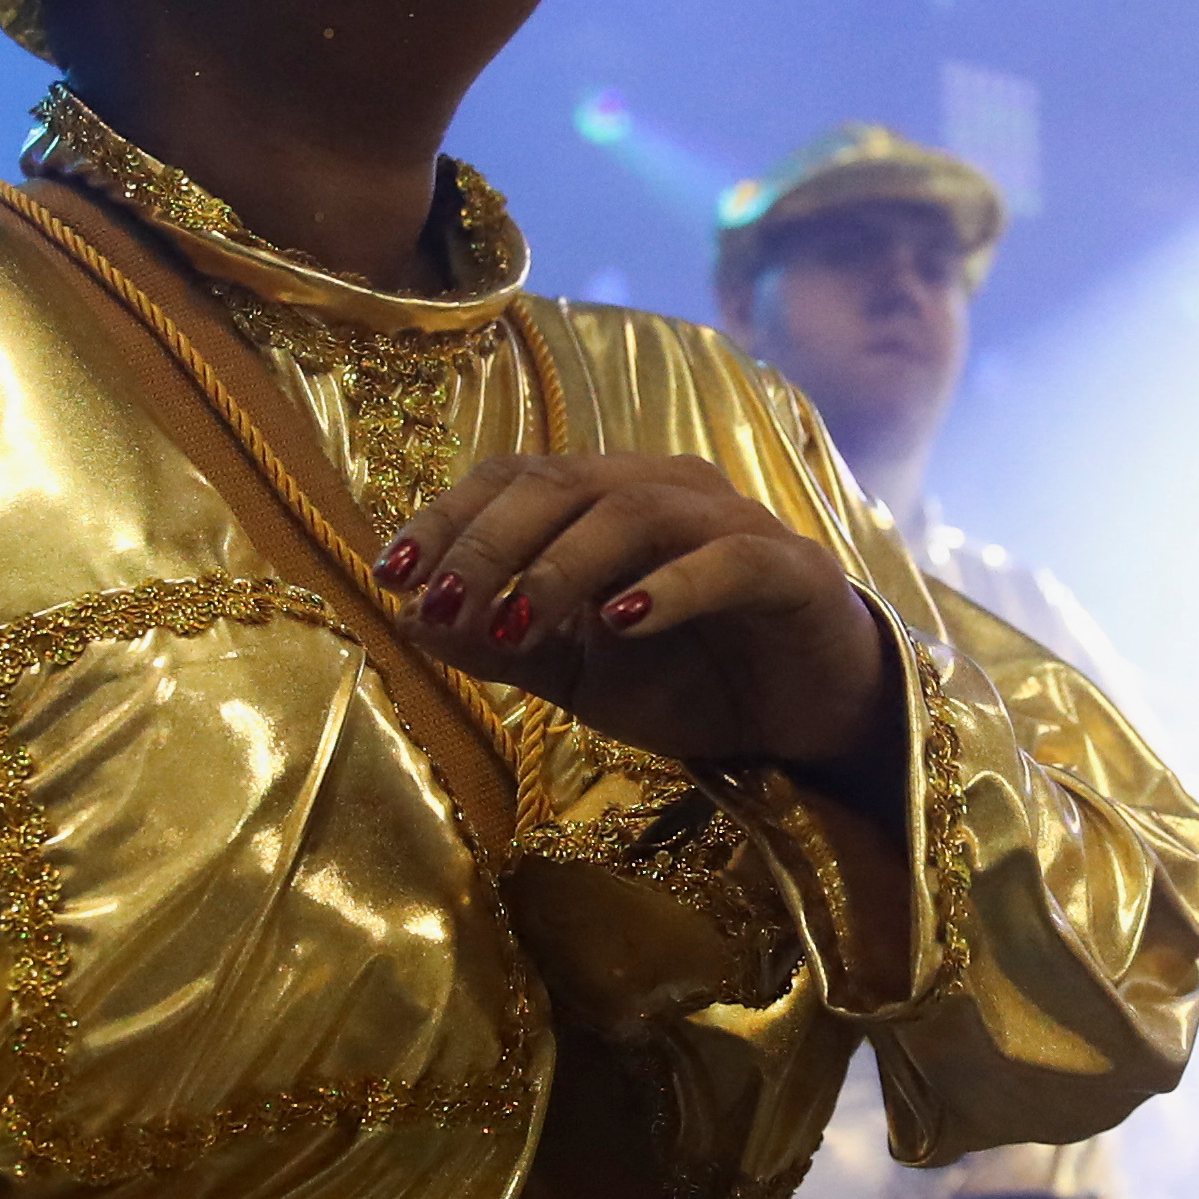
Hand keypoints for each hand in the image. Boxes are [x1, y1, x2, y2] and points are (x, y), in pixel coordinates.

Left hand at [383, 453, 901, 788]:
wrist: (805, 721)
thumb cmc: (690, 681)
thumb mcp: (574, 674)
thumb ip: (500, 644)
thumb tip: (408, 618)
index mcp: (607, 500)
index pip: (513, 477)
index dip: (448, 518)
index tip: (393, 575)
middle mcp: (666, 489)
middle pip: (560, 483)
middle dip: (488, 544)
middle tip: (440, 606)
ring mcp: (732, 522)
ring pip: (633, 511)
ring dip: (560, 567)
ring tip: (516, 625)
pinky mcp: (791, 568)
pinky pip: (727, 559)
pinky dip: (669, 585)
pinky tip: (621, 622)